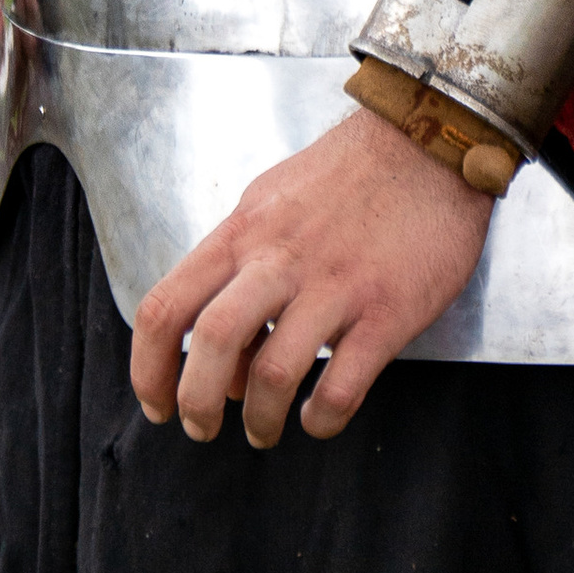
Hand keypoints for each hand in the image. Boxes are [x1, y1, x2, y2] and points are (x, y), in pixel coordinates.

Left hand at [130, 109, 491, 450]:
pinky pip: (342, 386)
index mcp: (243, 232)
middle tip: (202, 428)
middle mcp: (280, 259)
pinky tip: (317, 417)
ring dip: (260, 418)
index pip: (167, 305)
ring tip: (263, 430)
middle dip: (196, 402)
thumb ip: (238, 258)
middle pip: (213, 340)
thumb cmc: (346, 174)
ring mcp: (335, 286)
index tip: (156, 402)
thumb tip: (218, 333)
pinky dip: (321, 418)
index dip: (148, 367)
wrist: (426, 142)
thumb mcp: (269, 198)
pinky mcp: (387, 312)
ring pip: (274, 372)